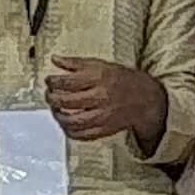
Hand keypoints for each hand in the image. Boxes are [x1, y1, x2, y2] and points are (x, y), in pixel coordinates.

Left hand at [45, 54, 163, 145]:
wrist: (146, 99)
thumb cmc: (123, 80)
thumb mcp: (101, 64)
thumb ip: (76, 63)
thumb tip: (55, 59)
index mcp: (99, 78)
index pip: (67, 82)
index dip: (53, 82)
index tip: (49, 80)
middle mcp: (100, 97)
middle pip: (66, 101)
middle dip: (52, 98)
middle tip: (49, 94)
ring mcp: (102, 116)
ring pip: (71, 121)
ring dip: (58, 116)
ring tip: (55, 109)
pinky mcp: (104, 130)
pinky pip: (81, 135)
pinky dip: (69, 130)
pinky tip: (66, 123)